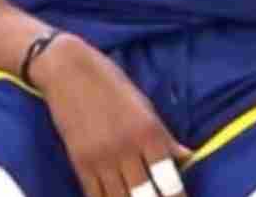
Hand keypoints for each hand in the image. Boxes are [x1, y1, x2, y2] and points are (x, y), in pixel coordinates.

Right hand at [28, 33, 190, 196]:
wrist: (68, 71)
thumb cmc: (111, 84)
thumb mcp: (144, 107)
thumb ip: (165, 138)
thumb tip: (188, 158)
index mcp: (149, 132)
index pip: (168, 180)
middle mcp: (127, 148)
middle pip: (144, 195)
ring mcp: (101, 158)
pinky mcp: (79, 162)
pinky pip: (94, 194)